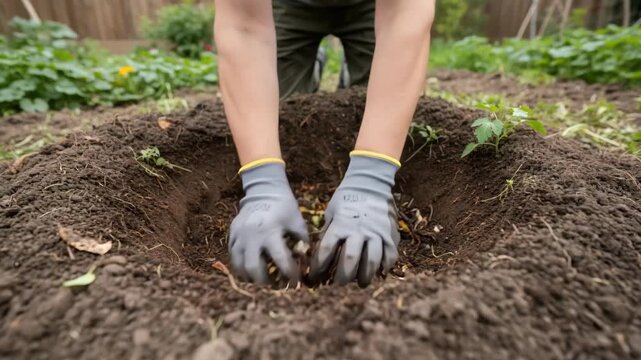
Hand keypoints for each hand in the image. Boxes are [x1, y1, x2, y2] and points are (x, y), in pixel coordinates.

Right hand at [229, 162, 307, 284]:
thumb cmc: (284, 206)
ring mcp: (239, 236)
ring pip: (239, 266)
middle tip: (274, 288)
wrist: (263, 190)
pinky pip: (233, 257)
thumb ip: (303, 241)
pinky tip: (250, 272)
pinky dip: (241, 268)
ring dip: (251, 278)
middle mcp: (252, 236)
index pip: (281, 260)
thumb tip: (306, 261)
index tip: (295, 282)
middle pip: (254, 269)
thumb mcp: (297, 221)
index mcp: (271, 231)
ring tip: (261, 283)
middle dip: (265, 283)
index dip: (290, 274)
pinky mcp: (231, 235)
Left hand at [310, 153, 399, 286]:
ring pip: (371, 261)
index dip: (320, 266)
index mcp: (340, 225)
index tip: (317, 275)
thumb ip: (329, 232)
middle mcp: (358, 230)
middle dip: (343, 276)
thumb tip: (321, 253)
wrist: (370, 183)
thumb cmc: (346, 199)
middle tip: (340, 284)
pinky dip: (385, 266)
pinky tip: (380, 272)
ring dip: (365, 276)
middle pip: (350, 260)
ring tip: (361, 283)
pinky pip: (390, 255)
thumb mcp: (332, 212)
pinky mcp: (390, 234)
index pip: (327, 250)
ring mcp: (376, 232)